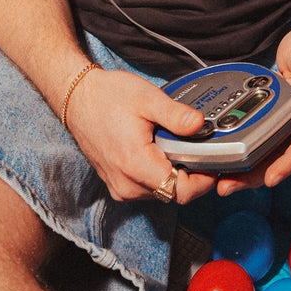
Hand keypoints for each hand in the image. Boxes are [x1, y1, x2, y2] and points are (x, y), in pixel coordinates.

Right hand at [64, 66, 217, 204]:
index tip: (211, 162)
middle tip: (197, 147)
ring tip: (176, 145)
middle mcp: (126, 184)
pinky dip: (160, 173)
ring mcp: (121, 187)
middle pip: (173, 193)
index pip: (179, 191)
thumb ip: (176, 115)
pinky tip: (161, 150)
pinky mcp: (118, 184)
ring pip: (162, 191)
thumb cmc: (108, 97)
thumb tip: (201, 125)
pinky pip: (148, 187)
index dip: (201, 179)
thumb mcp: (148, 98)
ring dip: (175, 173)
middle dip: (191, 173)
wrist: (79, 99)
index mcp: (135, 165)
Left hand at [215, 26, 290, 196]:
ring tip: (220, 184)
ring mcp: (283, 127)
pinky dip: (241, 156)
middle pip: (279, 160)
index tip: (271, 178)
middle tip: (228, 187)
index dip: (288, 164)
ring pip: (266, 158)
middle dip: (255, 178)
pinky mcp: (269, 124)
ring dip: (245, 174)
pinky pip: (256, 144)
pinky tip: (221, 163)